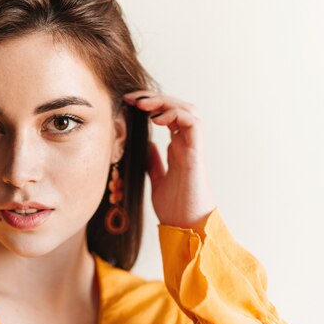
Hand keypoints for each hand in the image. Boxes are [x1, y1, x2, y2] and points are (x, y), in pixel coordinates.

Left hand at [123, 91, 216, 229]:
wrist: (185, 226)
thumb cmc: (175, 207)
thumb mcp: (156, 179)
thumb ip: (154, 161)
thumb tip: (146, 145)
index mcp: (177, 148)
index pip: (167, 116)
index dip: (150, 106)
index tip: (128, 103)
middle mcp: (186, 144)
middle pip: (177, 107)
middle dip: (154, 98)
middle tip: (132, 98)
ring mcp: (192, 147)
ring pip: (187, 109)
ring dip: (164, 102)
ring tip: (142, 105)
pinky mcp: (196, 154)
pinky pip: (192, 123)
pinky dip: (175, 115)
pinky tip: (156, 120)